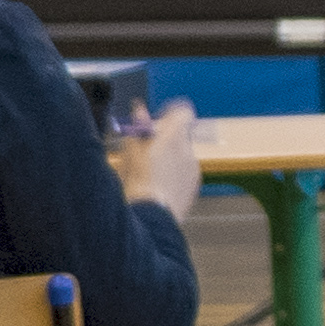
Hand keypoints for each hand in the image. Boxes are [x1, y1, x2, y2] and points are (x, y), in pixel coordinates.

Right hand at [131, 102, 204, 216]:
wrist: (151, 215)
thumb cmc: (137, 182)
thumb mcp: (130, 151)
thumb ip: (138, 128)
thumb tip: (140, 111)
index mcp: (174, 137)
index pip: (183, 112)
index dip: (170, 114)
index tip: (156, 121)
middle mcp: (189, 151)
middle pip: (181, 135)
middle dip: (165, 139)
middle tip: (145, 149)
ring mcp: (194, 169)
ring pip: (182, 156)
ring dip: (168, 158)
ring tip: (147, 172)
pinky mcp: (194, 186)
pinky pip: (184, 173)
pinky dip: (173, 174)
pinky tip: (156, 185)